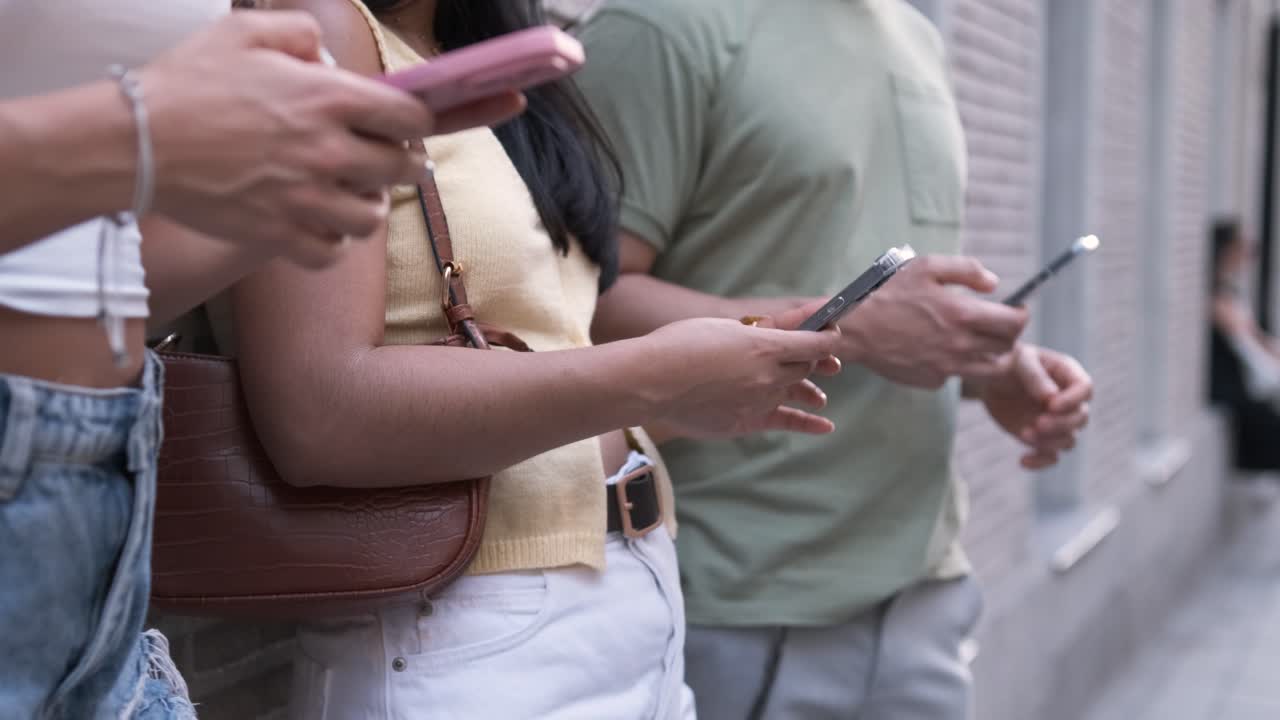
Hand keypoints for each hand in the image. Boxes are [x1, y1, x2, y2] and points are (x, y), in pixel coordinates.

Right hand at [141, 12, 521, 268]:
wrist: (136, 142)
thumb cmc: (186, 84)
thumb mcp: (244, 31)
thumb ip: (299, 33)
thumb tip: (326, 56)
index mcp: (329, 99)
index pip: (411, 117)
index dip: (416, 123)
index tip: (405, 127)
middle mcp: (329, 152)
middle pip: (403, 170)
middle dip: (401, 164)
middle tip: (387, 162)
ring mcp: (306, 198)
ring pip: (370, 217)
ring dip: (366, 206)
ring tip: (351, 196)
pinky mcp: (280, 235)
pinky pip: (331, 253)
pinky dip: (331, 244)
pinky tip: (319, 227)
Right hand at [643, 308, 840, 439]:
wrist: (650, 382)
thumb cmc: (680, 344)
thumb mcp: (724, 326)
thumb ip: (759, 329)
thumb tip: (785, 326)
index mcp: (765, 346)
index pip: (813, 342)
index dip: (827, 336)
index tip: (830, 331)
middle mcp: (768, 377)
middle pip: (803, 367)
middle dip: (810, 361)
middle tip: (813, 358)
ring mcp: (758, 402)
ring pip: (792, 393)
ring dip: (807, 390)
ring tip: (818, 396)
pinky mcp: (743, 422)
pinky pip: (784, 422)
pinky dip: (807, 424)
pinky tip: (825, 427)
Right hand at [838, 255, 1028, 387]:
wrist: (855, 330)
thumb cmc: (888, 294)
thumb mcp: (926, 267)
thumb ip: (966, 270)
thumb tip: (994, 282)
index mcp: (963, 314)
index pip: (1015, 323)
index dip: (1022, 316)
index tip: (1017, 310)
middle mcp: (960, 345)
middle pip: (1008, 349)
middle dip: (1009, 336)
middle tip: (998, 325)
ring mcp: (948, 368)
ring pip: (991, 370)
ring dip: (993, 356)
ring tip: (980, 341)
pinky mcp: (933, 380)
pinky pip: (959, 376)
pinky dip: (960, 365)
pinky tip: (944, 350)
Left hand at [977, 344, 1091, 468]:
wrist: (990, 381)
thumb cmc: (1007, 363)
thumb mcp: (1019, 360)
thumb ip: (1035, 376)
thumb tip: (1052, 397)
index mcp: (1068, 375)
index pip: (1085, 389)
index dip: (1073, 400)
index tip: (1051, 406)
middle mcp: (1068, 401)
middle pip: (1081, 419)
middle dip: (1061, 424)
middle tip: (1038, 424)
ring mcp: (1057, 421)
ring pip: (1069, 440)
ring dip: (1050, 442)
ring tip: (1025, 433)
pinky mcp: (1043, 438)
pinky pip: (1051, 456)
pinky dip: (1041, 462)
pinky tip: (1023, 461)